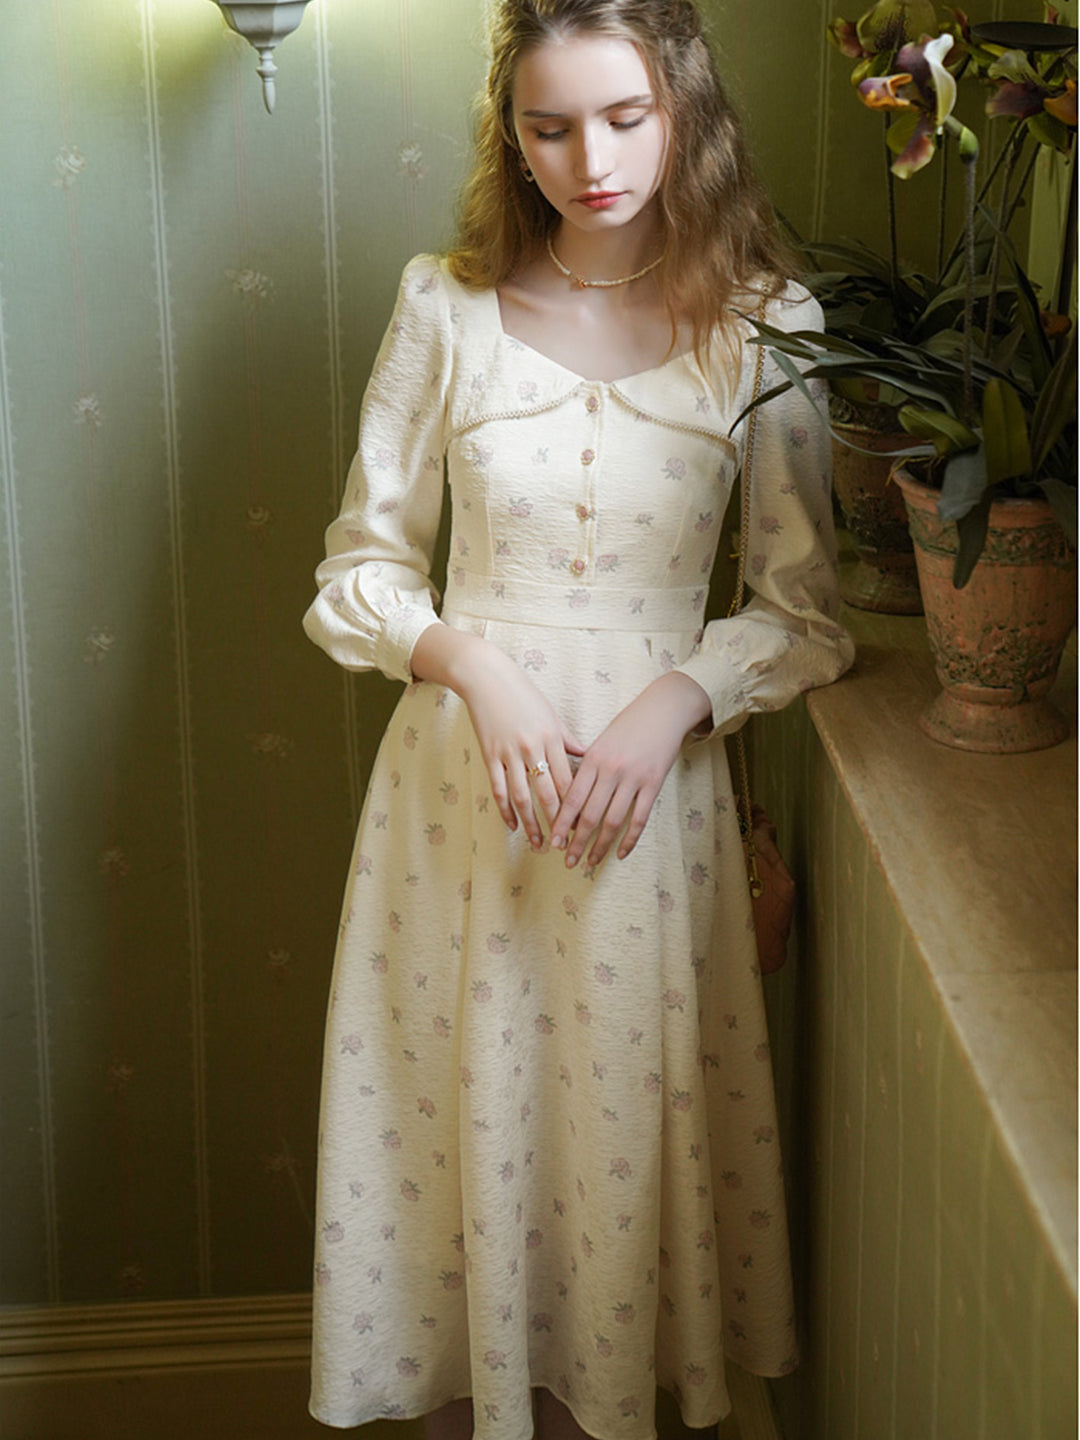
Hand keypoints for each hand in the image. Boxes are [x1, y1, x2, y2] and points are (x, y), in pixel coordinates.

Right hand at [410, 625, 584, 847]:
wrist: (486, 678)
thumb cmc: (522, 694)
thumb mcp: (551, 714)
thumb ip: (568, 740)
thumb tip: (588, 757)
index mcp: (552, 738)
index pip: (568, 781)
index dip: (576, 807)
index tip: (584, 826)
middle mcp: (532, 748)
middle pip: (548, 794)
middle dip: (557, 823)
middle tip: (565, 846)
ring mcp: (508, 753)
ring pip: (522, 797)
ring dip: (532, 824)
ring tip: (539, 844)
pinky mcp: (489, 755)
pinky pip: (498, 789)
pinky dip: (506, 810)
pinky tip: (512, 825)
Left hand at [549, 672, 711, 868]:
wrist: (664, 710)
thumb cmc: (629, 726)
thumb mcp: (602, 741)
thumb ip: (587, 767)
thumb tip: (570, 797)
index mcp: (593, 759)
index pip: (572, 798)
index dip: (561, 823)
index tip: (554, 842)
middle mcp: (610, 770)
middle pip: (589, 815)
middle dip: (576, 842)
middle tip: (568, 862)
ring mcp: (633, 778)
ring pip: (612, 821)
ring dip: (600, 846)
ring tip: (591, 863)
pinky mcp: (654, 784)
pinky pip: (639, 819)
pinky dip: (630, 840)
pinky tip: (621, 854)